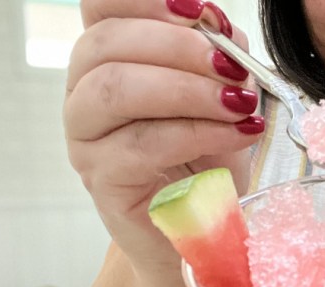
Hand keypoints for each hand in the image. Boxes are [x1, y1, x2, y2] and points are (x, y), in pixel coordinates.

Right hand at [65, 0, 261, 271]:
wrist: (202, 227)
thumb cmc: (207, 155)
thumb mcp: (221, 93)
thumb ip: (217, 54)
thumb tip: (217, 27)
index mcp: (109, 57)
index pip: (102, 7)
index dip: (145, 0)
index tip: (198, 10)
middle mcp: (84, 91)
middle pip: (107, 43)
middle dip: (180, 47)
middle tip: (233, 70)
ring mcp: (85, 137)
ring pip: (116, 90)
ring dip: (188, 90)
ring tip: (240, 104)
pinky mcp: (102, 179)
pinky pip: (142, 144)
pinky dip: (198, 133)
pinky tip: (238, 134)